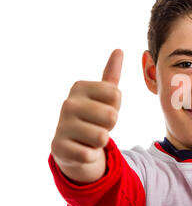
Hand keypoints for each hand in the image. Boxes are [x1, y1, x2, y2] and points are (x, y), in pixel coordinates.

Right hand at [51, 49, 123, 182]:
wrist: (72, 145)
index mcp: (80, 87)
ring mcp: (61, 125)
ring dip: (101, 142)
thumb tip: (119, 50)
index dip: (115, 107)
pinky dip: (91, 155)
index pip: (116, 95)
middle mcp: (68, 103)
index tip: (103, 109)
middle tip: (97, 126)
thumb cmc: (93, 116)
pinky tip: (81, 149)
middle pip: (112, 116)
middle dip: (109, 126)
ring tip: (89, 138)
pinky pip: (90, 154)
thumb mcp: (103, 96)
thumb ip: (111, 74)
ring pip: (102, 137)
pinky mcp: (58, 147)